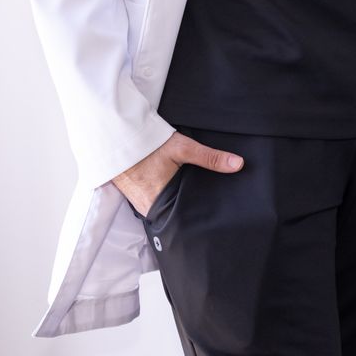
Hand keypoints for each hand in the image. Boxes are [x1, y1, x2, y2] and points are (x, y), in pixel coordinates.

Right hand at [112, 131, 242, 215]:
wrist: (118, 137)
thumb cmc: (148, 144)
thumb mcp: (182, 148)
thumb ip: (210, 158)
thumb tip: (237, 165)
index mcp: (158, 203)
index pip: (184, 218)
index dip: (198, 218)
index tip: (213, 217)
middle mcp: (148, 208)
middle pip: (175, 215)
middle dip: (190, 212)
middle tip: (210, 209)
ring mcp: (140, 204)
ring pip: (165, 210)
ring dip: (177, 205)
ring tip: (196, 202)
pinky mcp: (136, 196)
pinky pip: (155, 203)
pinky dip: (166, 199)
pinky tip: (176, 193)